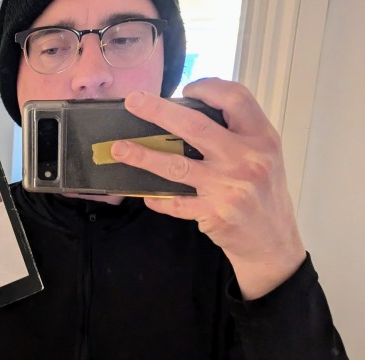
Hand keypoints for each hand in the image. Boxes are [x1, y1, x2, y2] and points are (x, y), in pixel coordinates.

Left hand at [110, 78, 306, 299]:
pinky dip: (157, 198)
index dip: (209, 87)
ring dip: (143, 156)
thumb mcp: (263, 155)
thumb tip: (190, 109)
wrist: (273, 240)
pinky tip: (145, 194)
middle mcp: (247, 159)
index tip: (186, 88)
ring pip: (176, 165)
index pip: (236, 98)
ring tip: (118, 149)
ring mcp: (228, 187)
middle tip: (133, 100)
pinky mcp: (214, 213)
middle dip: (159, 111)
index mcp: (262, 138)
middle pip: (196, 126)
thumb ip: (237, 132)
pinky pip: (174, 202)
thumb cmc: (264, 192)